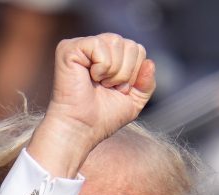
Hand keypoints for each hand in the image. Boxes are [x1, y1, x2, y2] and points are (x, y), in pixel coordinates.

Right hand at [27, 33, 155, 177]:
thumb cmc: (102, 118)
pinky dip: (101, 67)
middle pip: (130, 45)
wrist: (81, 129)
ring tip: (99, 83)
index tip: (117, 90)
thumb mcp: (133, 101)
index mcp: (109, 56)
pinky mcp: (68, 48)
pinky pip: (99, 45)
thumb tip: (150, 62)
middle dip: (126, 73)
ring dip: (114, 71)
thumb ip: (146, 83)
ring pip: (116, 42)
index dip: (134, 74)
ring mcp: (81, 46)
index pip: (138, 49)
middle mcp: (95, 47)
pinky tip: (90, 77)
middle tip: (107, 88)